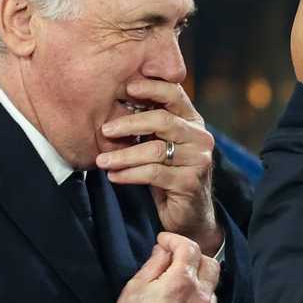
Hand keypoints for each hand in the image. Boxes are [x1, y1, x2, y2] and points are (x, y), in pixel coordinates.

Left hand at [97, 80, 222, 255]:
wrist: (190, 214)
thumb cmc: (170, 174)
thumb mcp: (161, 145)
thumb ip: (149, 126)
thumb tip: (115, 103)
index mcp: (193, 122)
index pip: (175, 95)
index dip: (152, 88)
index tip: (127, 87)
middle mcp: (200, 138)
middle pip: (163, 120)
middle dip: (130, 123)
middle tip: (104, 130)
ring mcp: (198, 161)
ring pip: (155, 150)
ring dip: (124, 155)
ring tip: (102, 161)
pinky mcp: (190, 183)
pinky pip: (154, 174)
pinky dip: (130, 174)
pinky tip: (114, 177)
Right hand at [101, 233, 220, 302]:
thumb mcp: (135, 286)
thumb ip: (155, 262)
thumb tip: (165, 249)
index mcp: (182, 282)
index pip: (190, 248)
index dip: (175, 240)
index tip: (165, 242)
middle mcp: (201, 300)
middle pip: (211, 265)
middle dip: (194, 258)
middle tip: (176, 263)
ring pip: (212, 293)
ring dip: (198, 287)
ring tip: (177, 295)